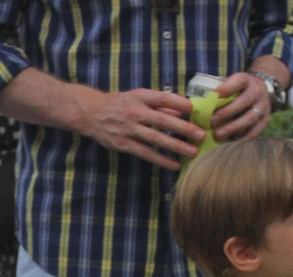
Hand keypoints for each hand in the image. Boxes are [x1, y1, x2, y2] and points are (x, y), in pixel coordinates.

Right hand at [76, 87, 204, 169]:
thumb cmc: (120, 103)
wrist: (91, 113)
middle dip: (184, 128)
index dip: (180, 103)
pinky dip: (161, 159)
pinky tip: (175, 164)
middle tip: (201, 135)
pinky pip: (146, 153)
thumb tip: (182, 111)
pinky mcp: (124, 144)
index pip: (163, 98)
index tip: (195, 109)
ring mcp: (129, 129)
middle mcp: (135, 112)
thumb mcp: (138, 97)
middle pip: (163, 120)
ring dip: (176, 146)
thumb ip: (159, 104)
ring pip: (156, 138)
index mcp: (140, 96)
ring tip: (193, 152)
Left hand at [211, 72, 271, 141]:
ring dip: (233, 127)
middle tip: (211, 121)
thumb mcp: (233, 84)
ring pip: (250, 118)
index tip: (214, 96)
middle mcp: (256, 92)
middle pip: (243, 102)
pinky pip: (255, 131)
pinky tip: (229, 142)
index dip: (227, 88)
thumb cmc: (239, 90)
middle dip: (226, 112)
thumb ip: (220, 93)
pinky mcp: (264, 121)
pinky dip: (242, 138)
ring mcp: (262, 107)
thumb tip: (200, 106)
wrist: (263, 91)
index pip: (239, 81)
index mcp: (246, 80)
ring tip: (218, 135)